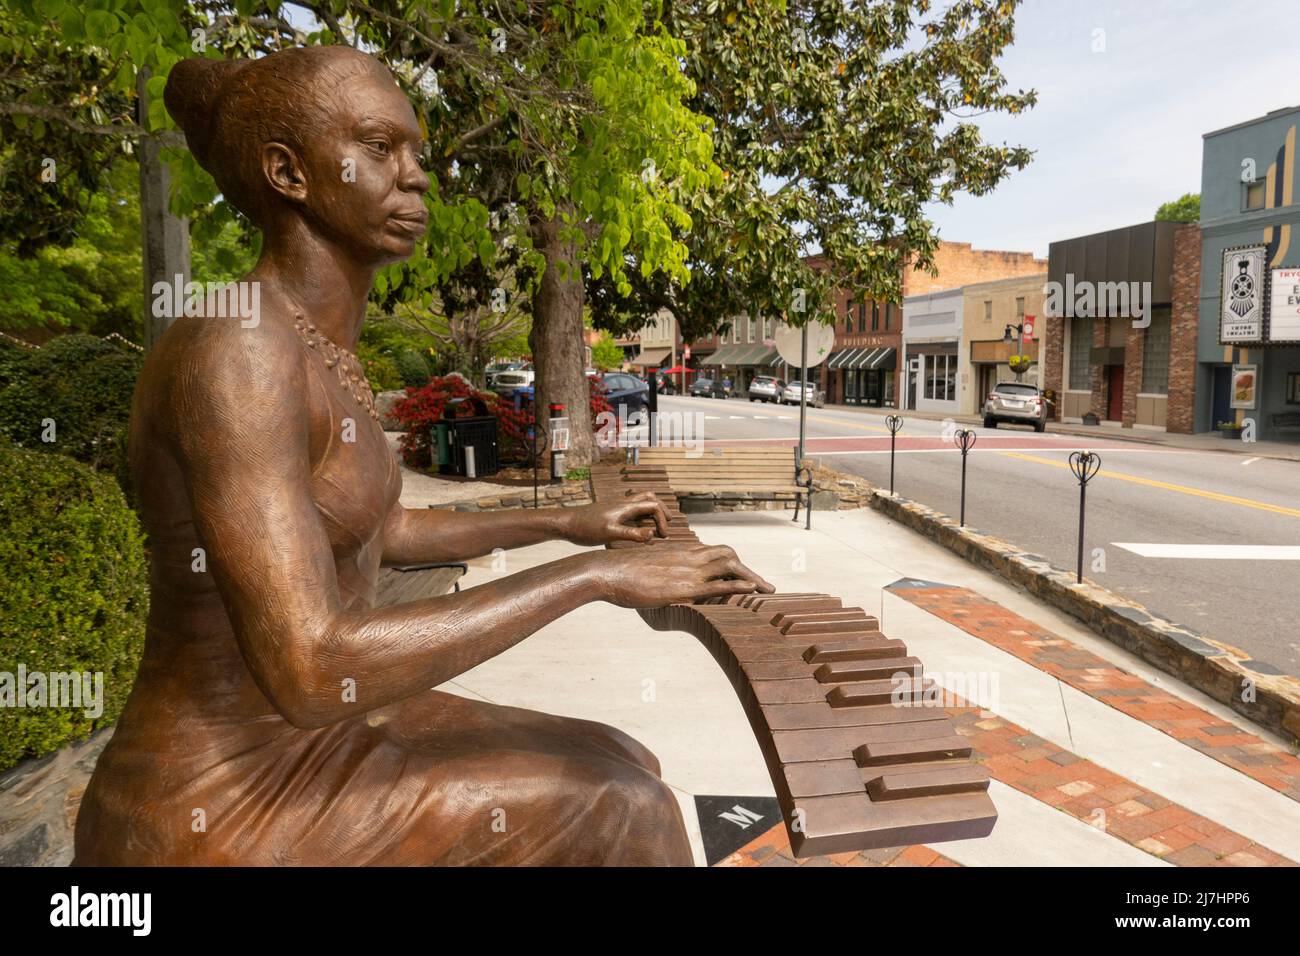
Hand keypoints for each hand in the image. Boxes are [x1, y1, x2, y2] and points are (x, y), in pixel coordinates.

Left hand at [561, 492, 669, 545]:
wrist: (566, 523)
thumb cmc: (586, 528)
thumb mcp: (610, 533)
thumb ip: (632, 534)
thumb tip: (652, 534)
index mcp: (625, 507)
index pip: (653, 506)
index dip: (663, 519)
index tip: (663, 536)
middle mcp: (623, 504)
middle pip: (649, 498)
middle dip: (662, 509)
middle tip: (669, 523)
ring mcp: (616, 508)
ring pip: (639, 503)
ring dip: (651, 511)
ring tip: (656, 526)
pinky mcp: (610, 514)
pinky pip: (631, 511)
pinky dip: (640, 517)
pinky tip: (637, 528)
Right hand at [597, 544, 775, 608]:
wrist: (607, 571)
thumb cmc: (619, 571)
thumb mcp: (644, 568)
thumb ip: (658, 570)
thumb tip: (658, 579)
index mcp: (679, 551)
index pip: (714, 552)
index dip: (731, 563)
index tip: (742, 575)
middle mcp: (688, 556)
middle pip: (728, 555)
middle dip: (748, 569)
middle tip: (762, 585)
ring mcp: (687, 570)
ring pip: (729, 566)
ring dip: (751, 577)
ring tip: (766, 590)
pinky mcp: (683, 587)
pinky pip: (718, 584)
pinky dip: (739, 585)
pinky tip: (752, 590)